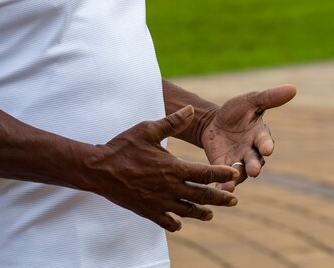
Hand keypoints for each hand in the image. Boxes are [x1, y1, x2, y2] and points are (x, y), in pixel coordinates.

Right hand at [85, 105, 240, 231]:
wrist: (99, 170)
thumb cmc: (123, 147)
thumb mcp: (148, 130)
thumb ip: (172, 122)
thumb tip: (191, 109)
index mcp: (173, 168)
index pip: (204, 173)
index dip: (221, 173)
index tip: (234, 174)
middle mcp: (169, 188)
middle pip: (201, 195)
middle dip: (220, 198)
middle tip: (233, 199)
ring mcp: (159, 202)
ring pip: (186, 211)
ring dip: (201, 213)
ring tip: (211, 215)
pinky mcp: (147, 211)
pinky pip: (166, 221)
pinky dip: (175, 223)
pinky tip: (180, 223)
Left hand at [200, 84, 296, 191]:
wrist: (214, 122)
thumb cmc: (236, 111)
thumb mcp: (250, 101)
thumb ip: (269, 97)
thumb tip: (293, 88)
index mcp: (259, 135)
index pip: (264, 141)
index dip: (266, 145)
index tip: (267, 149)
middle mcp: (251, 151)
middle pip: (255, 161)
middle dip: (254, 166)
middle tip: (254, 171)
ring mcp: (238, 161)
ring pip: (241, 172)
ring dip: (237, 178)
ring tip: (231, 185)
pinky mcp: (223, 167)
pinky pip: (225, 179)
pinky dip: (223, 185)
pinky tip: (219, 190)